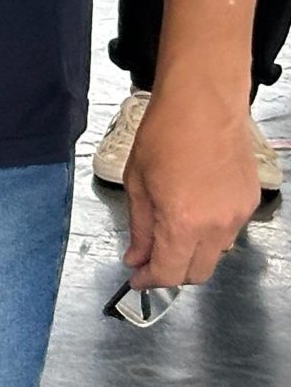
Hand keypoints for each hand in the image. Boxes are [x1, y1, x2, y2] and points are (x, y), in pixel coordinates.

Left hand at [124, 82, 260, 287]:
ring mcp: (238, 216)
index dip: (150, 281)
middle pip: (197, 273)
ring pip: (215, 254)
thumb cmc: (165, 135)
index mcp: (183, 223)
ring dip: (192, 252)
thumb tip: (137, 257)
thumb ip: (139, 227)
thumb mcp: (137, 183)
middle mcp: (216, 226)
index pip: (170, 274)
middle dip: (172, 271)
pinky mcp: (250, 203)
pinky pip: (229, 232)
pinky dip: (209, 232)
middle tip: (149, 258)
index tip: (137, 278)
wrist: (204, 105)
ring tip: (170, 229)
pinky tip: (193, 210)